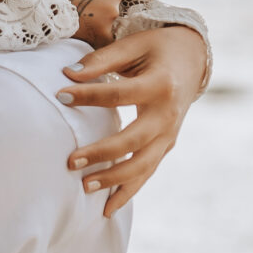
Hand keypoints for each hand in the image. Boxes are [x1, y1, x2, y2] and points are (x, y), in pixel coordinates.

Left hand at [55, 20, 207, 214]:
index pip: (119, 94)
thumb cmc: (156, 48)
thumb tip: (67, 74)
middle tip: (71, 162)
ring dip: (114, 180)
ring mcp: (169, 134)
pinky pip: (147, 172)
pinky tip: (107, 208)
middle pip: (134, 141)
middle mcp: (168, 114)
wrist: (192, 59)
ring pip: (143, 165)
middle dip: (102, 153)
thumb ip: (101, 60)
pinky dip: (128, 191)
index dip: (89, 95)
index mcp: (160, 84)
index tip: (60, 95)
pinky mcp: (167, 145)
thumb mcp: (133, 45)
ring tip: (84, 187)